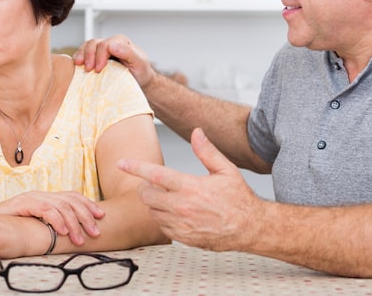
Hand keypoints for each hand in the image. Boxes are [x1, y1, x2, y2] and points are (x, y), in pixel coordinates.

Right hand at [0, 191, 105, 245]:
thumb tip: (72, 231)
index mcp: (47, 196)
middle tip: (96, 231)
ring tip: (80, 238)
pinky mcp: (23, 203)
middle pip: (70, 200)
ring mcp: (33, 197)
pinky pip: (45, 209)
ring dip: (73, 223)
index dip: (88, 204)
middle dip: (86, 215)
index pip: (72, 196)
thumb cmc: (11, 224)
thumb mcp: (35, 222)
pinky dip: (56, 220)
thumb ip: (51, 222)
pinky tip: (63, 231)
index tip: (101, 216)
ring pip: (61, 206)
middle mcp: (42, 194)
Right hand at [73, 35, 155, 86]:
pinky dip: (79, 58)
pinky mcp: (95, 57)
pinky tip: (77, 66)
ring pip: (87, 46)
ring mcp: (101, 49)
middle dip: (89, 56)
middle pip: (94, 43)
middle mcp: (110, 43)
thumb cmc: (140, 71)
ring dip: (81, 55)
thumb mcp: (139, 62)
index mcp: (120, 41)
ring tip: (78, 65)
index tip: (99, 69)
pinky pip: (84, 53)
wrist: (139, 80)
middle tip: (88, 69)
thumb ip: (128, 53)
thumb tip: (112, 46)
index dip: (100, 56)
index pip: (106, 44)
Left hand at [117, 128, 261, 250]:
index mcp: (190, 187)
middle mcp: (182, 207)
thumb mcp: (226, 170)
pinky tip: (178, 213)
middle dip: (146, 187)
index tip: (122, 162)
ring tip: (171, 198)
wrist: (249, 229)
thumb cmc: (239, 199)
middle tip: (155, 184)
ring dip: (155, 204)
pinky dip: (163, 218)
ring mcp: (181, 225)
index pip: (155, 175)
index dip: (135, 167)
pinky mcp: (182, 238)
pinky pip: (162, 226)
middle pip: (147, 196)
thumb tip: (196, 132)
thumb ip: (207, 151)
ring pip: (152, 212)